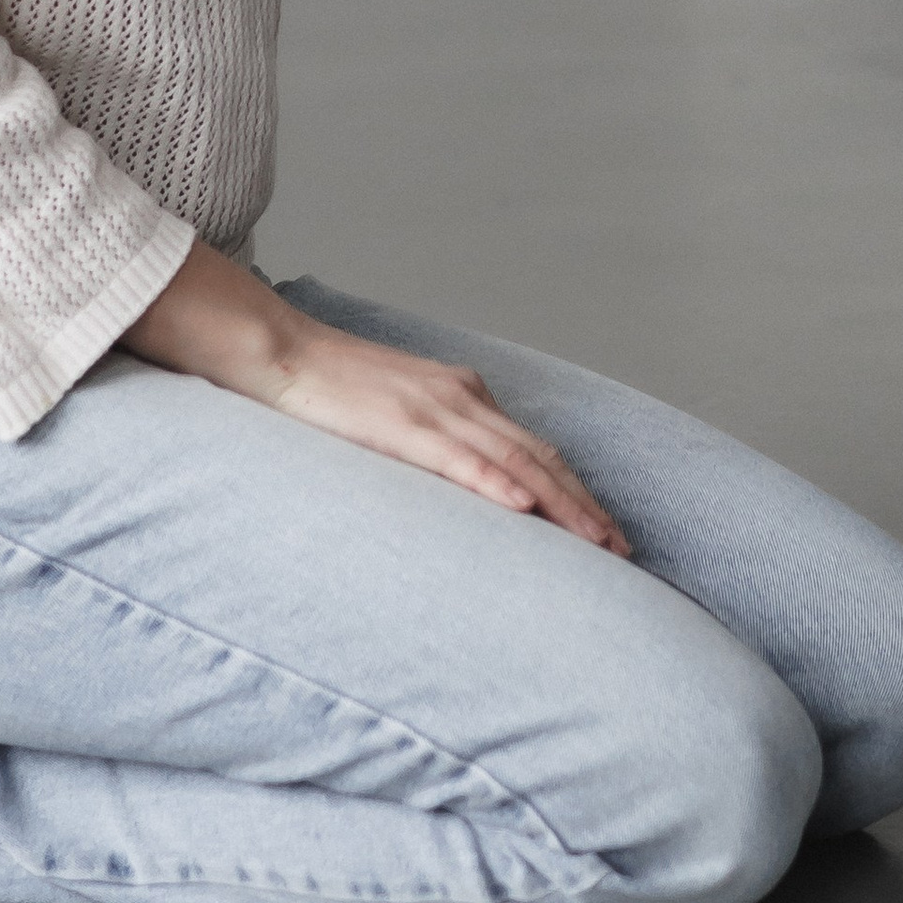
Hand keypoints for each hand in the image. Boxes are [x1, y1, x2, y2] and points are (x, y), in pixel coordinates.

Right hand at [122, 243, 627, 549]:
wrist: (278, 350)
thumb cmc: (329, 390)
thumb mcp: (397, 416)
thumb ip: (433, 444)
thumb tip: (461, 491)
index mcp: (463, 396)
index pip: (535, 450)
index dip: (576, 491)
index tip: (606, 532)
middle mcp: (462, 398)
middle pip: (541, 457)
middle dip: (586, 506)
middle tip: (624, 552)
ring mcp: (435, 409)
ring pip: (515, 461)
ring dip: (561, 505)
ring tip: (596, 543)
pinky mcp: (402, 424)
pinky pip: (459, 458)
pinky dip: (497, 483)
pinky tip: (524, 508)